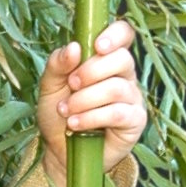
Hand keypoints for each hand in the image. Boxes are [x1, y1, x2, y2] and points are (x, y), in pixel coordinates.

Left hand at [37, 19, 145, 183]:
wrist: (60, 151)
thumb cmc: (59, 113)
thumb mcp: (50, 86)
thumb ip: (58, 64)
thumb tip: (74, 47)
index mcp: (107, 59)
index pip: (124, 35)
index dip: (115, 35)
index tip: (96, 46)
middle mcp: (124, 76)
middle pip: (122, 59)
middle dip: (91, 71)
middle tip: (71, 84)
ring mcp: (132, 98)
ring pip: (116, 88)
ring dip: (85, 99)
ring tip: (66, 111)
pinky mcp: (134, 121)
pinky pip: (118, 113)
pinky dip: (92, 117)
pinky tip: (75, 124)